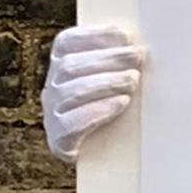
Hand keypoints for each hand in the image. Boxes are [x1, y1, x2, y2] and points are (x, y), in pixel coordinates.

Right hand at [42, 25, 143, 163]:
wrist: (101, 157)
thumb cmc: (112, 111)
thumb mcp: (114, 83)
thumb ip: (119, 65)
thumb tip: (140, 47)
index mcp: (60, 67)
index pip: (66, 43)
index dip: (92, 35)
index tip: (123, 34)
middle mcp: (52, 88)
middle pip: (70, 66)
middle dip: (108, 58)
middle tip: (137, 57)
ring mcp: (51, 113)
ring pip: (70, 91)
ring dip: (105, 82)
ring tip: (132, 81)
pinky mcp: (58, 140)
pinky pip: (71, 122)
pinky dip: (99, 109)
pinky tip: (121, 103)